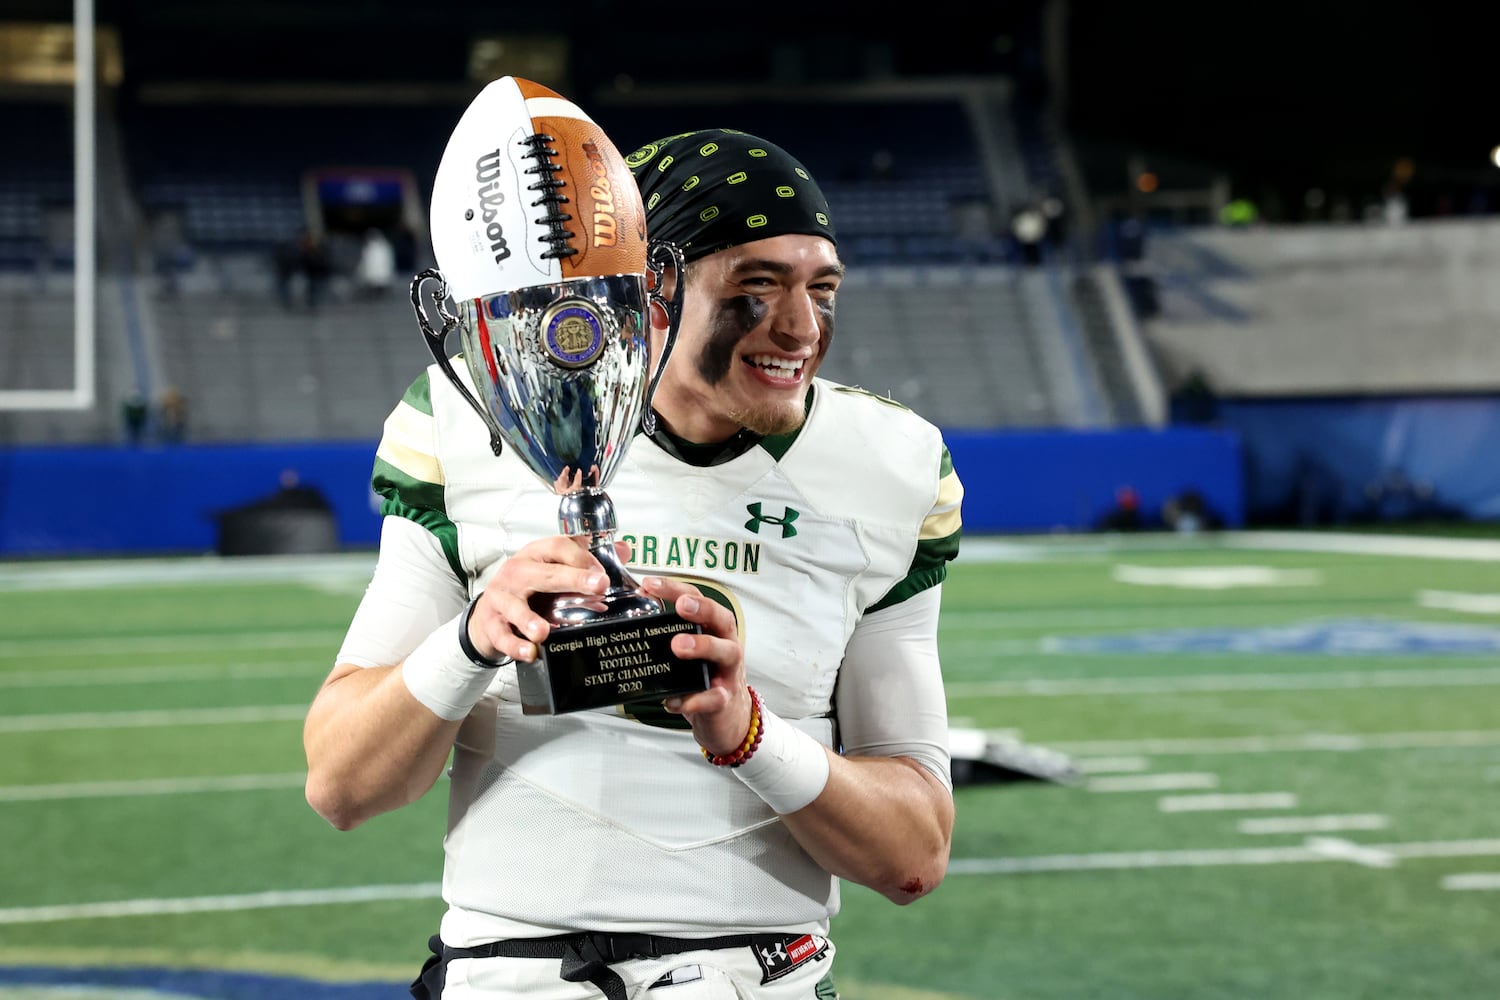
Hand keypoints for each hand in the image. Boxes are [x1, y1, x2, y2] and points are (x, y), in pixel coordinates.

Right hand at [467, 535, 610, 661]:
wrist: (488, 610)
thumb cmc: (526, 587)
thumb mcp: (554, 568)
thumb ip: (588, 561)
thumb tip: (624, 550)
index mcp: (536, 555)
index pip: (559, 547)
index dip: (583, 558)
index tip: (602, 575)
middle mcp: (518, 571)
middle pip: (544, 573)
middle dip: (572, 579)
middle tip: (597, 586)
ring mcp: (502, 597)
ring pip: (515, 606)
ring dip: (528, 619)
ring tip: (543, 632)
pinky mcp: (491, 621)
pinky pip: (502, 634)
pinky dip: (515, 645)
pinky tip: (530, 651)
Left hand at [640, 575, 752, 757]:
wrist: (725, 716)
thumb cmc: (701, 676)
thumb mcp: (686, 652)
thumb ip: (665, 637)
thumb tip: (625, 623)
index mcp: (711, 628)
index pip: (696, 599)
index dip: (675, 589)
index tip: (650, 584)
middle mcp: (725, 643)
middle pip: (721, 618)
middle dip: (701, 609)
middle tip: (680, 607)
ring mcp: (728, 671)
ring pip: (725, 652)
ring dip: (703, 646)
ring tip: (678, 646)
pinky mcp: (725, 699)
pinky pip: (713, 698)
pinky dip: (695, 699)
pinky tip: (674, 701)